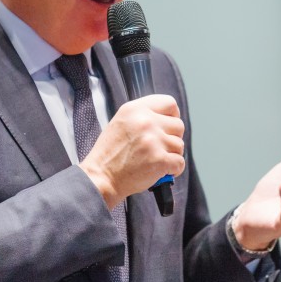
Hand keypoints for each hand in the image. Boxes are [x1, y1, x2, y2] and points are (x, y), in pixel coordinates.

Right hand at [79, 94, 184, 208]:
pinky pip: (180, 162)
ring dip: (171, 155)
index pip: (170, 103)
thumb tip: (166, 118)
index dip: (173, 116)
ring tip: (155, 160)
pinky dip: (173, 170)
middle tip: (160, 147)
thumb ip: (142, 116)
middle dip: (172, 138)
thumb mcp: (121, 122)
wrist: (101, 177)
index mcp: (135, 109)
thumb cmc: (110, 153)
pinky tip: (160, 171)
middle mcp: (145, 121)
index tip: (168, 126)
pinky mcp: (159, 160)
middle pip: (179, 125)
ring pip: (179, 145)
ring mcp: (153, 140)